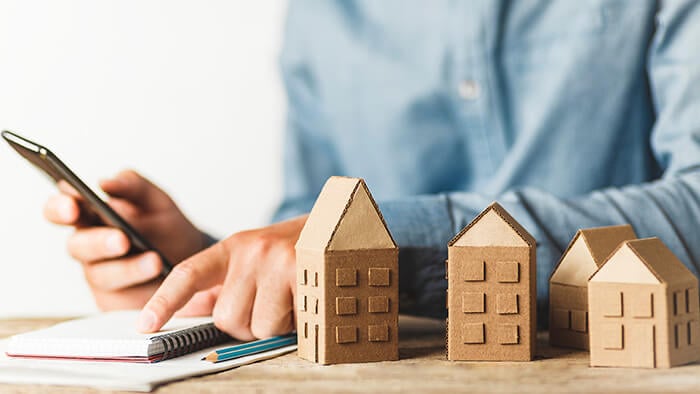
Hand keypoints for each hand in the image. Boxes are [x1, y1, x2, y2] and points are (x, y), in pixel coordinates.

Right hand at [43, 170, 211, 311]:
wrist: (192, 261)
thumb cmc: (166, 228)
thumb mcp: (157, 201)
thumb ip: (133, 186)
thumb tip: (105, 183)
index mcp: (91, 215)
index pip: (61, 210)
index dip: (60, 208)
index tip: (73, 205)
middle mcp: (89, 246)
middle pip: (78, 246)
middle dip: (99, 243)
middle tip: (122, 239)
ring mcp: (100, 275)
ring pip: (101, 275)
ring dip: (129, 268)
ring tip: (156, 261)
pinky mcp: (114, 301)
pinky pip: (119, 301)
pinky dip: (137, 293)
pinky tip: (156, 289)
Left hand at [136, 215, 306, 340]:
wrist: (343, 226)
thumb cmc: (295, 249)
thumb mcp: (255, 259)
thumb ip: (224, 283)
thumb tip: (191, 310)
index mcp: (234, 246)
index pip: (189, 273)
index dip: (165, 301)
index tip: (146, 324)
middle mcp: (253, 250)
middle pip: (228, 318)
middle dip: (248, 325)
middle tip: (270, 306)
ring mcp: (280, 261)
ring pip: (260, 327)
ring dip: (277, 326)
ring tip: (292, 301)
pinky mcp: (306, 274)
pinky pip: (291, 324)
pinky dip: (301, 323)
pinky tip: (307, 300)